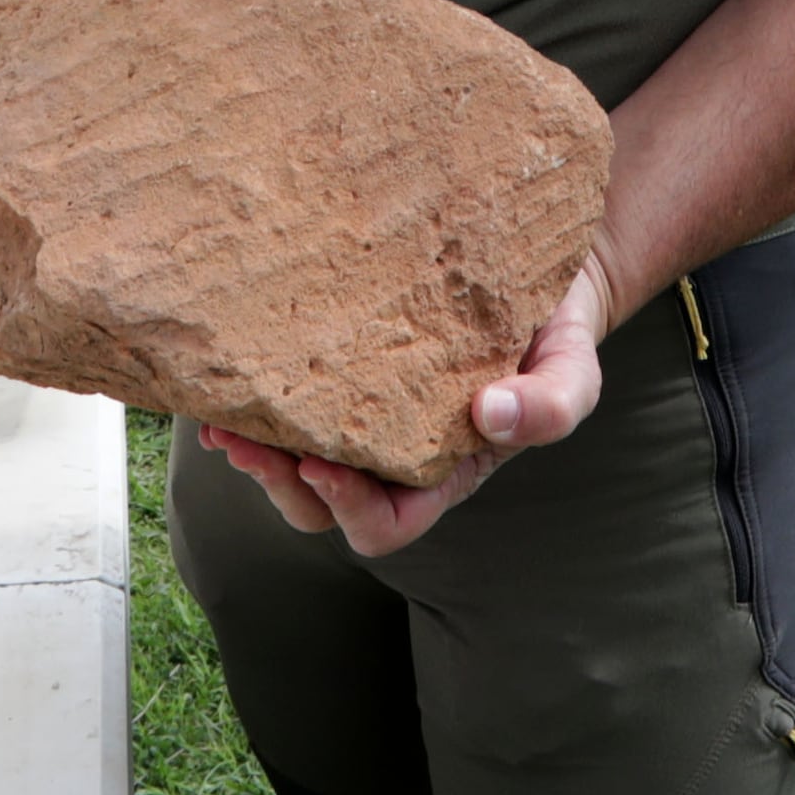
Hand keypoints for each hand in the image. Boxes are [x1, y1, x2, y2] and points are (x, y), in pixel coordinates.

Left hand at [198, 255, 608, 557]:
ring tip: (221, 420)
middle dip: (279, 483)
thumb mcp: (574, 367)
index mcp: (444, 472)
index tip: (319, 463)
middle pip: (322, 506)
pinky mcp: (340, 372)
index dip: (348, 507)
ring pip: (293, 466)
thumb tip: (493, 416)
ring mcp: (363, 418)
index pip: (387, 523)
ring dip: (254, 453)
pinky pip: (290, 409)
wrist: (539, 271)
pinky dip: (254, 407)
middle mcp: (396, 457)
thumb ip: (553, 405)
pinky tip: (229, 385)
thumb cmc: (555, 330)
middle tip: (242, 441)